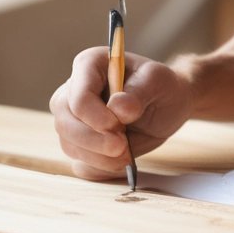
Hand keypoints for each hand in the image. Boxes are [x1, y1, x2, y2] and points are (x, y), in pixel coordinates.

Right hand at [49, 45, 194, 180]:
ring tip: (127, 155)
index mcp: (89, 65)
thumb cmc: (161, 86)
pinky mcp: (80, 143)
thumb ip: (139, 91)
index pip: (78, 96)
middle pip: (65, 123)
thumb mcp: (158, 81)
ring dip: (98, 157)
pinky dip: (100, 168)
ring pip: (70, 145)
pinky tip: (120, 161)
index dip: (95, 117)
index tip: (119, 127)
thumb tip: (118, 108)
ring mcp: (73, 118)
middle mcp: (74, 90)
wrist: (168, 105)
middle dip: (94, 141)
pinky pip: (80, 163)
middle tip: (123, 148)